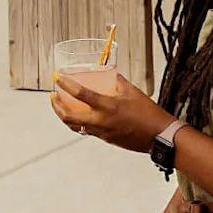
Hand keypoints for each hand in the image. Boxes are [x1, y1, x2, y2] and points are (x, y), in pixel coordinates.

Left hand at [48, 65, 168, 152]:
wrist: (159, 135)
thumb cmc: (149, 114)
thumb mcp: (132, 91)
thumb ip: (117, 81)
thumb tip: (108, 73)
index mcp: (107, 106)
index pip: (80, 93)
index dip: (65, 84)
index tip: (57, 78)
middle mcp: (101, 121)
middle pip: (68, 116)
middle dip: (56, 106)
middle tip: (54, 96)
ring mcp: (102, 132)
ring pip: (74, 126)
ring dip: (64, 116)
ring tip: (61, 107)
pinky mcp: (106, 139)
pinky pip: (86, 131)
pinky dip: (79, 122)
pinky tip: (80, 116)